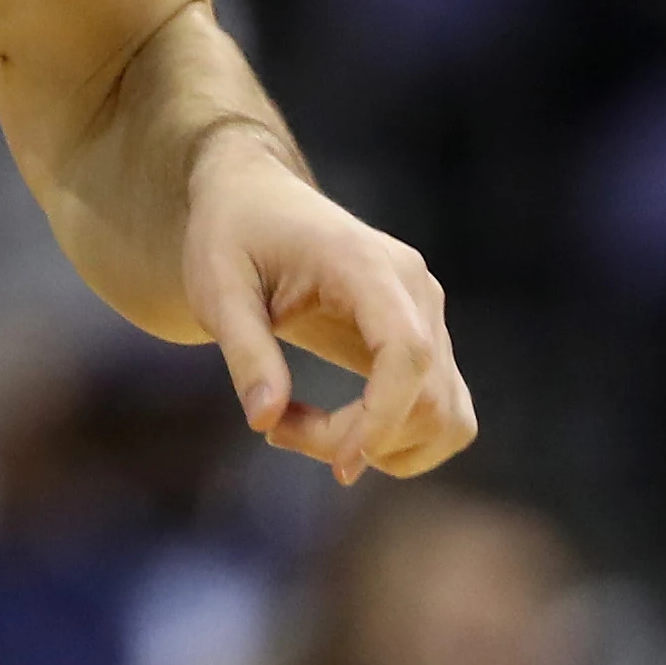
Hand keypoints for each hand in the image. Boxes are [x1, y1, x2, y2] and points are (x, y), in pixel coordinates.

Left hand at [180, 145, 477, 483]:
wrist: (256, 199)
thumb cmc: (231, 236)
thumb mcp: (217, 289)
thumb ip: (244, 351)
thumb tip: (263, 421)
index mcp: (366, 265)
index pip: (408, 352)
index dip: (382, 418)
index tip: (338, 465)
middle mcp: (415, 288)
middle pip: (429, 396)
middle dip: (363, 439)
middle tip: (278, 428)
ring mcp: (428, 314)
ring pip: (448, 414)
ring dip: (387, 448)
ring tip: (306, 428)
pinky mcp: (425, 339)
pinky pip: (442, 410)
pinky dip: (400, 439)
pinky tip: (340, 427)